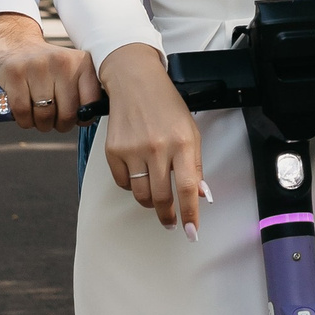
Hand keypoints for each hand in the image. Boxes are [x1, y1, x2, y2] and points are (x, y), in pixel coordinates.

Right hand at [0, 13, 100, 131]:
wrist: (16, 44)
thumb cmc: (47, 67)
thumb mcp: (73, 71)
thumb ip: (85, 91)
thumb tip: (89, 117)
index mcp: (82, 63)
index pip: (91, 101)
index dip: (84, 118)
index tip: (77, 119)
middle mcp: (62, 62)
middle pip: (67, 113)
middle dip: (61, 125)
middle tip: (55, 121)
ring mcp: (37, 67)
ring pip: (44, 115)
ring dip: (42, 124)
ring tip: (40, 116)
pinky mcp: (14, 74)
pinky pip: (23, 112)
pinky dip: (24, 121)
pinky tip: (26, 115)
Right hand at [100, 44, 204, 236]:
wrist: (136, 83)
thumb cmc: (167, 107)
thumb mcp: (191, 132)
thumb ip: (195, 164)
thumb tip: (200, 196)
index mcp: (182, 143)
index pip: (188, 188)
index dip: (190, 214)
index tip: (191, 232)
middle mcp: (158, 148)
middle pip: (162, 197)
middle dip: (168, 215)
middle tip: (170, 221)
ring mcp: (133, 150)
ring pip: (141, 195)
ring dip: (150, 203)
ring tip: (156, 199)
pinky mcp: (114, 151)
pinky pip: (123, 183)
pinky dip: (132, 186)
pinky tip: (139, 176)